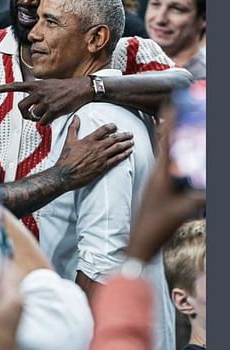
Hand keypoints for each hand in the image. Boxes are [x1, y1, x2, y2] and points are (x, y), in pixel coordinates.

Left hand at [0, 77, 92, 124]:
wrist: (81, 88)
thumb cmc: (64, 87)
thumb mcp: (48, 83)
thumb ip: (37, 90)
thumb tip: (31, 103)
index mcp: (36, 85)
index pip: (16, 86)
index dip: (3, 88)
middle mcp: (39, 92)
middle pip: (21, 107)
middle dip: (24, 114)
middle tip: (29, 116)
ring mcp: (46, 101)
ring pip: (33, 116)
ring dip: (37, 119)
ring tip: (45, 115)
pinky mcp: (53, 110)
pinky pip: (42, 122)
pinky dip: (45, 123)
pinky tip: (51, 117)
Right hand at [55, 115, 133, 189]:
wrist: (65, 175)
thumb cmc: (66, 159)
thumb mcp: (68, 140)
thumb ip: (73, 127)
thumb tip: (76, 116)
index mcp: (89, 140)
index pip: (104, 129)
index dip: (112, 127)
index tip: (115, 126)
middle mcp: (97, 147)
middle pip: (114, 139)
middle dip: (124, 136)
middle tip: (130, 134)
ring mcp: (101, 157)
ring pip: (117, 148)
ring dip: (126, 144)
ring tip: (132, 142)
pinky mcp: (103, 167)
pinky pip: (116, 159)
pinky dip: (124, 155)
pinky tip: (128, 152)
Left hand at [127, 109, 204, 262]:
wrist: (139, 244)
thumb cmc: (158, 227)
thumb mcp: (184, 210)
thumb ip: (200, 197)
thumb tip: (210, 190)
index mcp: (161, 174)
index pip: (165, 143)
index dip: (169, 123)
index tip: (170, 105)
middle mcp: (156, 174)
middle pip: (165, 145)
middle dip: (172, 128)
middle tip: (178, 112)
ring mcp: (155, 183)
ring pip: (166, 157)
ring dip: (172, 143)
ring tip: (178, 129)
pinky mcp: (156, 191)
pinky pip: (167, 169)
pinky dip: (173, 160)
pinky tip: (178, 160)